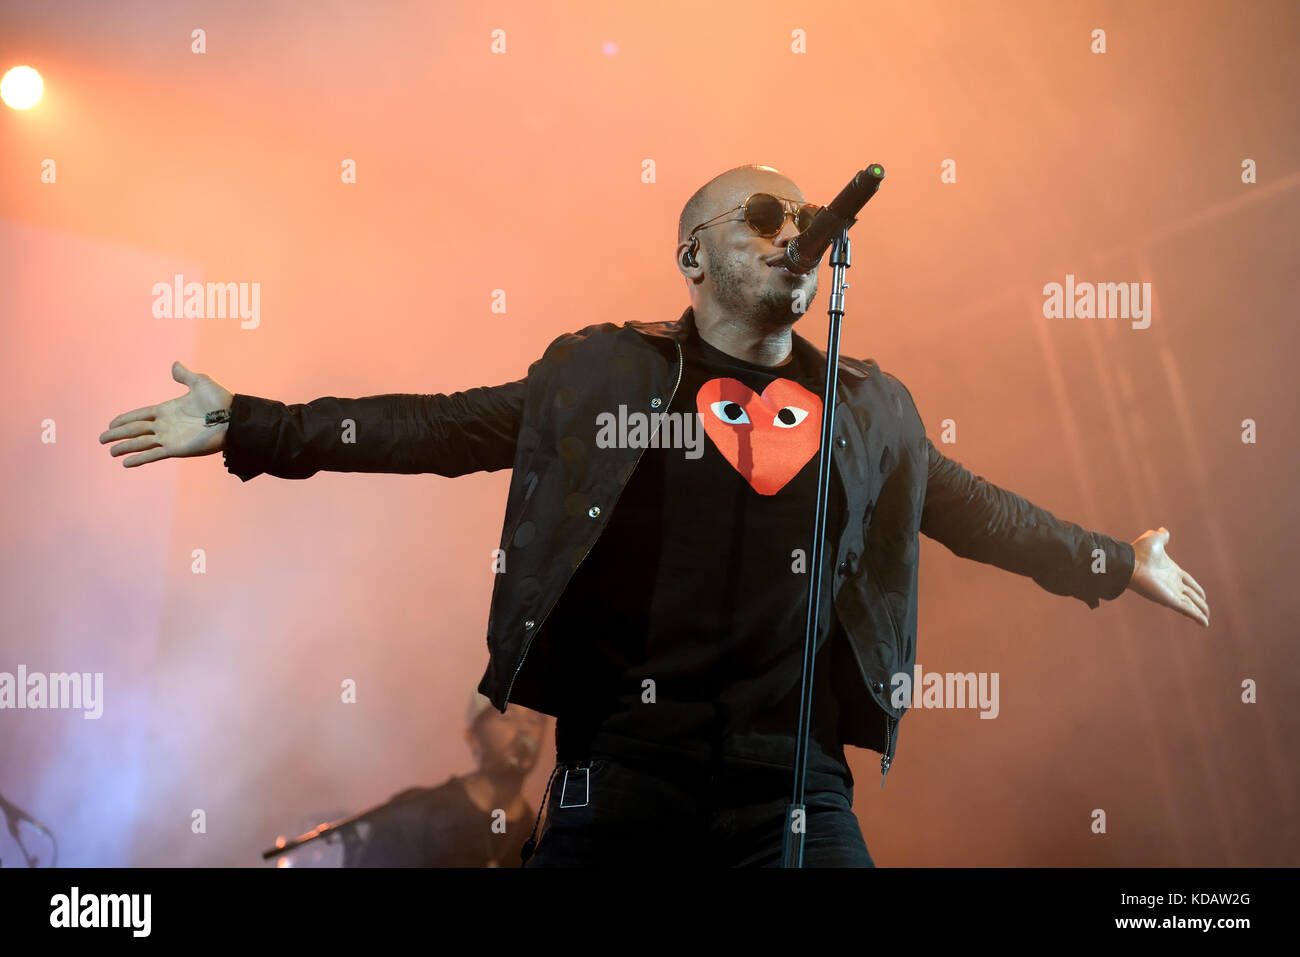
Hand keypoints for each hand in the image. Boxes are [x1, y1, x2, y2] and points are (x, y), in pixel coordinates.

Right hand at [99, 361, 234, 467]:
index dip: (125, 419)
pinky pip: (153, 454)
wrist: (233, 419)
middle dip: (118, 434)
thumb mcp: (200, 382)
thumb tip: (175, 364)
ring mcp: (170, 438)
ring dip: (124, 447)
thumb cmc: (220, 400)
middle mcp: (165, 425)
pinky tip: (126, 463)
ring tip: (110, 452)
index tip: (111, 423)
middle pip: (135, 430)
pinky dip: (140, 458)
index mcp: (167, 410)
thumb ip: (184, 375)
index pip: (141, 415)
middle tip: (102, 438)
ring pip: (140, 443)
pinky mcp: (176, 449)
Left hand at [1126, 527, 1208, 626]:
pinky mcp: (1170, 600)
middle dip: (1199, 602)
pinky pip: (1187, 609)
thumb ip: (1161, 536)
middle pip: (1190, 595)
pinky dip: (1196, 615)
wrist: (1130, 562)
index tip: (1203, 595)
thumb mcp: (1154, 539)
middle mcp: (1172, 583)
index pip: (1188, 581)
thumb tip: (1163, 530)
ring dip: (1199, 612)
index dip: (1196, 588)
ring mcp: (1171, 592)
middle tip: (1206, 610)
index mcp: (1171, 571)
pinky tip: (1204, 622)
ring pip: (1190, 604)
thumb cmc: (1139, 552)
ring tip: (1206, 620)